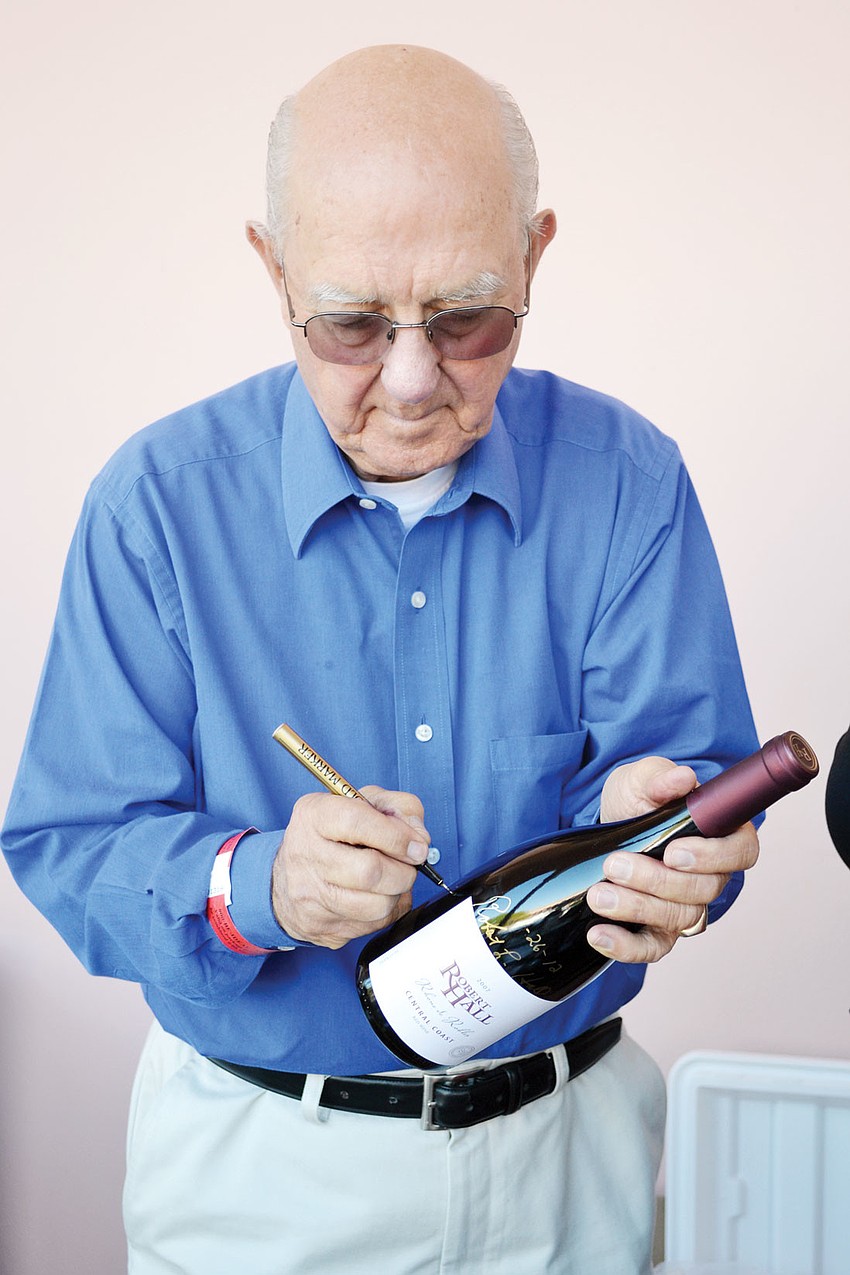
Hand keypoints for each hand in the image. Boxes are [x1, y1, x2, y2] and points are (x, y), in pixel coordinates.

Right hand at [271, 786, 430, 948]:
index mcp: (314, 816)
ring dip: (398, 892)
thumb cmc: (333, 835)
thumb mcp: (364, 803)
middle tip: (408, 864)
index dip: (396, 836)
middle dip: (404, 870)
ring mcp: (310, 895)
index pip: (357, 822)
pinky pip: (373, 925)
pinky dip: (388, 910)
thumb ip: (399, 808)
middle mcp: (306, 855)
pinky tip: (378, 895)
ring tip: (392, 879)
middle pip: (370, 871)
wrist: (290, 876)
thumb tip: (419, 839)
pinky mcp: (320, 927)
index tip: (416, 846)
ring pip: (376, 905)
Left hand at [585, 756, 759, 963]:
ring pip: (677, 918)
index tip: (673, 852)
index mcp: (720, 834)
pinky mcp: (658, 930)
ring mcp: (686, 905)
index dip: (713, 857)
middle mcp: (710, 876)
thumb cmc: (637, 799)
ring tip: (599, 895)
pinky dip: (626, 946)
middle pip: (702, 891)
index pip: (740, 852)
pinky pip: (652, 948)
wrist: (607, 824)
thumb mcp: (642, 779)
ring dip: (636, 908)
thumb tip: (682, 778)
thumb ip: (660, 778)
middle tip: (615, 865)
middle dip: (656, 881)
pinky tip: (598, 935)